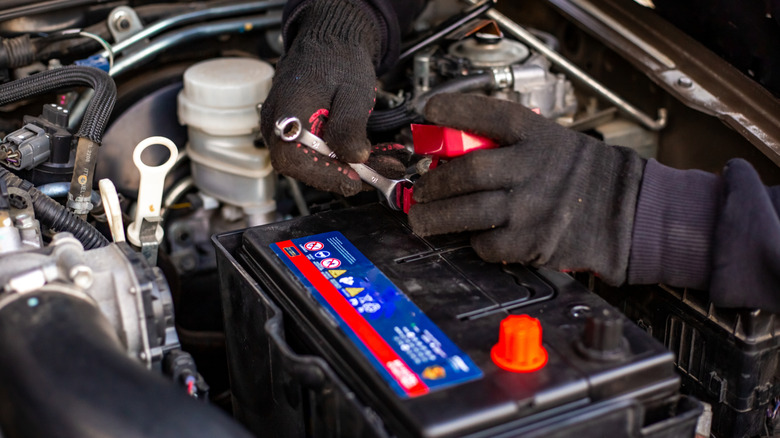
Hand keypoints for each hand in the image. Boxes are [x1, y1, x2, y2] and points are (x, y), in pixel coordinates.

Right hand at [260, 0, 380, 195]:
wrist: (331, 40)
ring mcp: (283, 129)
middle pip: (300, 166)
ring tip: (376, 164)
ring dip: (344, 168)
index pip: (293, 157)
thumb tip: (355, 158)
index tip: (353, 180)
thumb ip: (350, 126)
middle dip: (339, 175)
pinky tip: (364, 155)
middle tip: (371, 176)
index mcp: (287, 110)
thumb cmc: (339, 59)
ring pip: (309, 163)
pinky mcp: (295, 132)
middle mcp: (277, 123)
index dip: (323, 174)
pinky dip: (340, 158)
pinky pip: (313, 153)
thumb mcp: (353, 92)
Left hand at [408, 93, 645, 283]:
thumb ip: (510, 145)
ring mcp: (532, 207)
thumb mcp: (553, 143)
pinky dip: (473, 241)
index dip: (455, 110)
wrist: (625, 214)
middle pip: (467, 171)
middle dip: (433, 182)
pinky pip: (486, 243)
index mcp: (538, 136)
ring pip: (467, 212)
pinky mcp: (532, 242)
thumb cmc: (583, 177)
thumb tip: (453, 153)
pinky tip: (473, 235)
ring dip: (436, 217)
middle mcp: (533, 168)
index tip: (428, 109)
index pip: (490, 115)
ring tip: (422, 219)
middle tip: (420, 190)